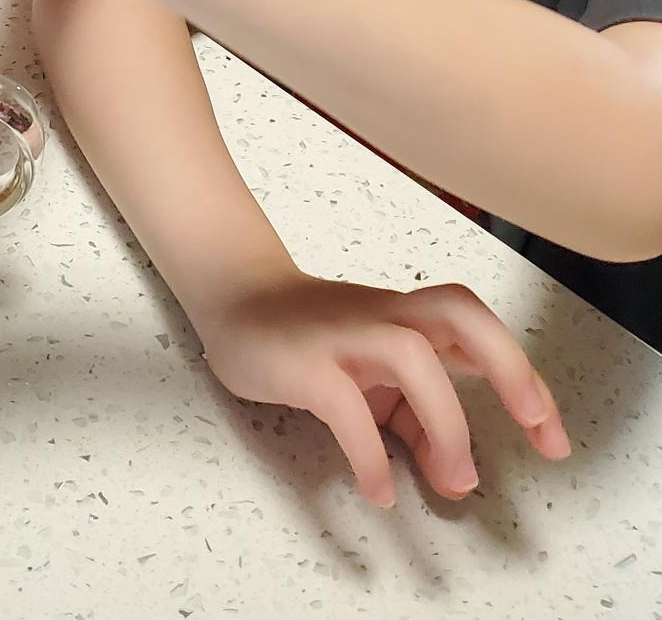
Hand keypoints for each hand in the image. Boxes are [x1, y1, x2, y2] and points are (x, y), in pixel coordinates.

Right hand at [196, 273, 570, 507]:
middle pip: (458, 312)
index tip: (552, 436)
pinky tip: (381, 491)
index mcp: (407, 316)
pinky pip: (344, 404)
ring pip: (410, 353)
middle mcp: (383, 316)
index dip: (524, 375)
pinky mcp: (303, 362)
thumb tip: (457, 475)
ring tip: (456, 479)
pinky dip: (369, 453)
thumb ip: (419, 422)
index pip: (479, 329)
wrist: (238, 301)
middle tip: (534, 424)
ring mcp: (343, 333)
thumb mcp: (377, 380)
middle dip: (507, 364)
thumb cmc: (319, 340)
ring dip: (445, 419)